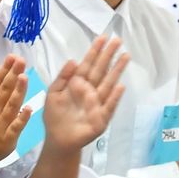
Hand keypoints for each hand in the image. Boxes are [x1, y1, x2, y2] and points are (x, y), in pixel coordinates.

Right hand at [0, 56, 30, 169]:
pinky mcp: (7, 139)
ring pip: (11, 106)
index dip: (4, 69)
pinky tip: (29, 108)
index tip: (12, 57)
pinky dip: (22, 118)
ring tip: (24, 77)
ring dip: (18, 92)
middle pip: (4, 91)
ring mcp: (0, 125)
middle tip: (21, 61)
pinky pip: (16, 127)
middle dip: (13, 74)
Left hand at [43, 35, 127, 152]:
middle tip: (118, 40)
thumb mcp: (53, 93)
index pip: (88, 64)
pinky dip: (114, 97)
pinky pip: (109, 106)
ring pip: (108, 84)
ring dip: (117, 71)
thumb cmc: (55, 116)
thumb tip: (73, 60)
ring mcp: (97, 103)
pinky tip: (120, 86)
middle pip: (101, 70)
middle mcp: (90, 90)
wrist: (58, 140)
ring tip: (125, 56)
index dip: (95, 51)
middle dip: (108, 55)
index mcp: (77, 83)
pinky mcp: (101, 118)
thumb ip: (62, 77)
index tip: (103, 38)